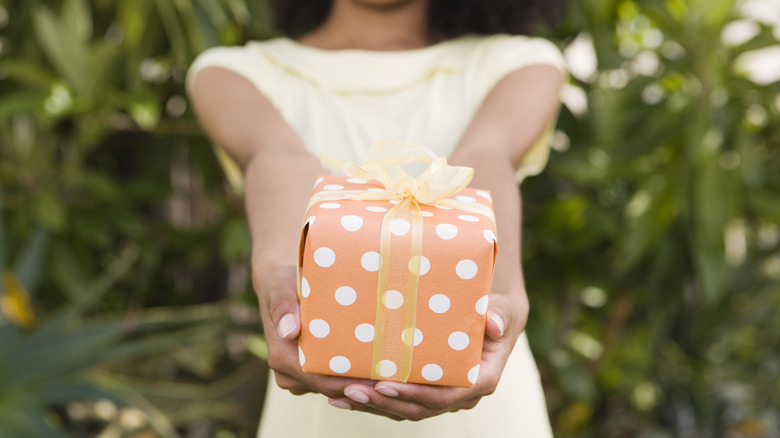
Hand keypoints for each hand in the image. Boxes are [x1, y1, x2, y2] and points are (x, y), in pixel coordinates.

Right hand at [253, 262, 413, 419]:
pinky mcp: (311, 372)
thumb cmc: (282, 282)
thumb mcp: (281, 287)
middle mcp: (290, 374)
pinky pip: (336, 379)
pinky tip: (384, 369)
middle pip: (334, 388)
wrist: (279, 284)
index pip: (323, 380)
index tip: (383, 378)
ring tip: (397, 374)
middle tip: (400, 378)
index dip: (354, 383)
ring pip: (336, 387)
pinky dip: (357, 376)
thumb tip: (289, 331)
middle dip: (365, 385)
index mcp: (282, 358)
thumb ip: (283, 307)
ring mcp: (301, 376)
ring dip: (363, 382)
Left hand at [326, 284, 528, 420]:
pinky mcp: (426, 391)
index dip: (415, 394)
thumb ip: (499, 315)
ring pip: (406, 409)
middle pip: (420, 408)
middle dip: (384, 402)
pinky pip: (399, 402)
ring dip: (373, 405)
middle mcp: (461, 395)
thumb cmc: (499, 312)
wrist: (494, 318)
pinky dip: (373, 400)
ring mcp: (442, 396)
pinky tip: (344, 395)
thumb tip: (494, 324)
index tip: (386, 385)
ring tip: (341, 396)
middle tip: (352, 390)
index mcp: (480, 380)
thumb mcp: (504, 310)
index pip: (445, 395)